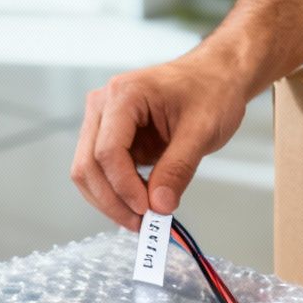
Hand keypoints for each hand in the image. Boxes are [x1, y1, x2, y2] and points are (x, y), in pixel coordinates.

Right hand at [72, 51, 250, 229]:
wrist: (215, 77)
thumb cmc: (211, 91)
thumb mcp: (202, 130)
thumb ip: (178, 169)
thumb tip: (159, 206)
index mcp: (123, 95)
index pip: (107, 151)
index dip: (124, 187)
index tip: (147, 211)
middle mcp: (103, 106)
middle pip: (88, 165)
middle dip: (112, 201)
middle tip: (141, 225)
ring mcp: (103, 122)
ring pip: (88, 173)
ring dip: (110, 201)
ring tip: (142, 219)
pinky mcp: (110, 138)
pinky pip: (102, 173)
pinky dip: (117, 194)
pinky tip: (140, 205)